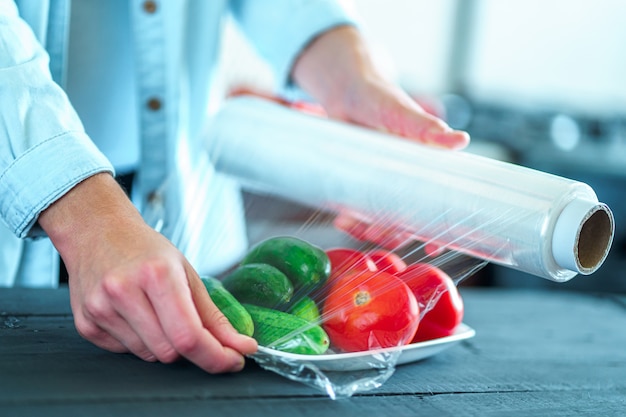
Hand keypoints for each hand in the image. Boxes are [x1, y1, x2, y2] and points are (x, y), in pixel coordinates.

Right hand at [39, 173, 256, 372]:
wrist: (97, 230)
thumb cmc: (144, 248)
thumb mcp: (185, 271)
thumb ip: (213, 315)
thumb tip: (239, 346)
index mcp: (156, 274)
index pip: (189, 335)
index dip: (216, 356)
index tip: (234, 360)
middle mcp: (124, 291)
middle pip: (170, 351)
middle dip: (189, 346)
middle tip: (187, 322)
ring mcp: (100, 309)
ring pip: (149, 356)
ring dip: (162, 343)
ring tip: (154, 310)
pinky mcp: (86, 323)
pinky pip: (125, 352)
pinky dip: (138, 341)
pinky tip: (133, 314)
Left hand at [292, 26, 468, 249]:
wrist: (346, 90)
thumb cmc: (376, 96)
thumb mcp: (398, 110)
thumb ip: (424, 126)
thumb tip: (459, 141)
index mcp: (428, 164)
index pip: (443, 202)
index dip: (443, 228)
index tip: (436, 246)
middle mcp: (410, 178)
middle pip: (411, 219)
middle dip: (397, 233)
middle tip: (377, 233)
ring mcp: (385, 183)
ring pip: (385, 219)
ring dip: (371, 229)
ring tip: (351, 224)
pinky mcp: (363, 184)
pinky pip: (362, 211)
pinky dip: (353, 219)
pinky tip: (342, 218)